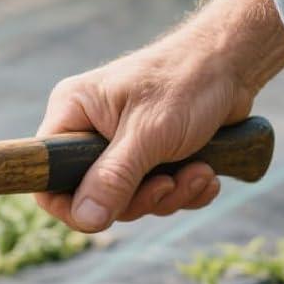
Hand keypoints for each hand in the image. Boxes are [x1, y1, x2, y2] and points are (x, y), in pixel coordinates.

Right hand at [35, 37, 256, 232]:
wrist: (236, 64)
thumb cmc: (187, 82)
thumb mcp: (147, 133)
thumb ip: (113, 177)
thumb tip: (86, 219)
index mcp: (73, 113)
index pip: (47, 173)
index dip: (69, 203)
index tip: (104, 214)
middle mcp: (89, 130)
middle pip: (92, 195)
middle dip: (139, 198)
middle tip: (167, 183)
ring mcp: (120, 145)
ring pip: (129, 198)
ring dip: (169, 194)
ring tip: (200, 172)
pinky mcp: (152, 156)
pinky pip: (157, 193)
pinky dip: (185, 190)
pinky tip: (207, 173)